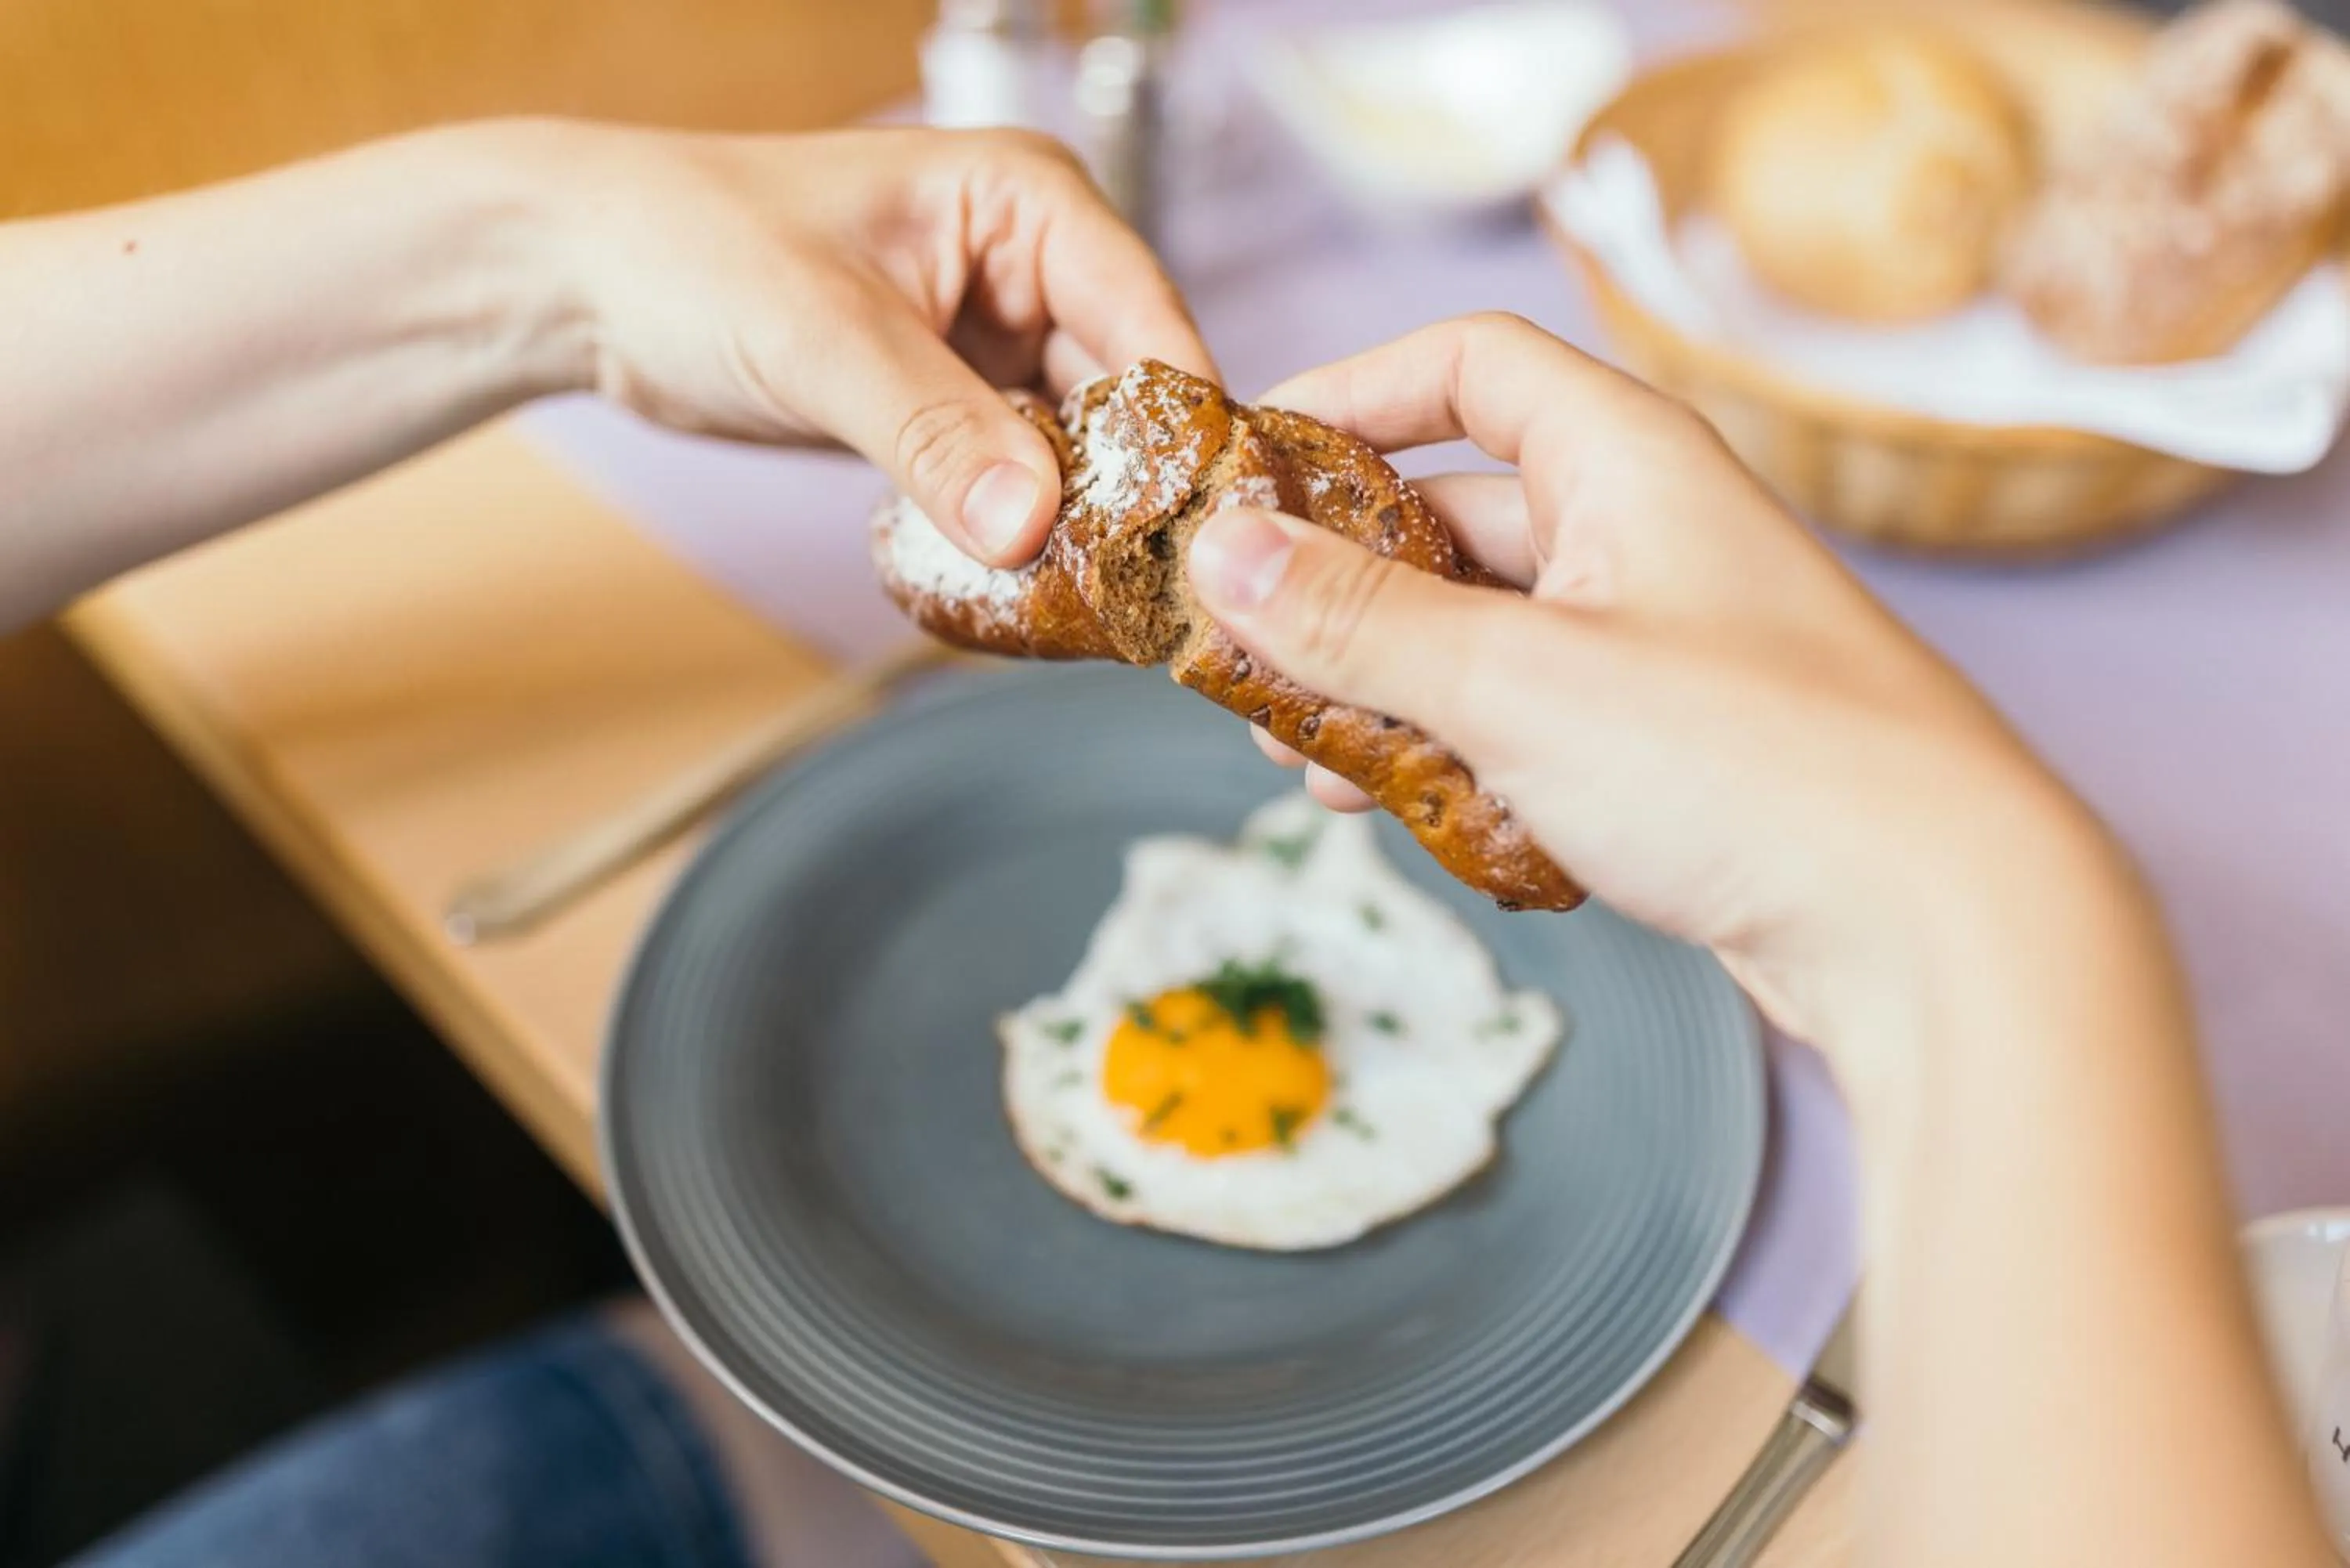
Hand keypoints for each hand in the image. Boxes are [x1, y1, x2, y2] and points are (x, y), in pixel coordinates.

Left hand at [528, 121, 1213, 563]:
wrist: (587, 279)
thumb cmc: (691, 251)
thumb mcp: (821, 339)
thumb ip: (934, 431)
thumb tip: (1030, 526)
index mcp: (1029, 203)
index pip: (1149, 318)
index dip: (1181, 426)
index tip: (1196, 530)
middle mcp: (1035, 269)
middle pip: (1132, 396)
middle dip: (1136, 492)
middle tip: (1150, 595)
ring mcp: (998, 343)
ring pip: (1084, 450)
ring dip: (1082, 526)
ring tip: (1099, 610)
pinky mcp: (958, 408)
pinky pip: (1021, 481)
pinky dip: (1024, 534)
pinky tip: (1031, 593)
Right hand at [1187, 315, 2107, 1052]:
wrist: (1946, 930)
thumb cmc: (1756, 770)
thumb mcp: (1518, 685)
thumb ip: (1357, 620)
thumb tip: (1217, 550)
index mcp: (1628, 463)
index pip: (1467, 366)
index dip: (1348, 393)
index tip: (1246, 462)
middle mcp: (1650, 532)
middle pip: (1455, 514)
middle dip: (1339, 584)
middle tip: (1242, 654)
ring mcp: (1667, 641)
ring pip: (1485, 633)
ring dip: (1384, 686)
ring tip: (1302, 761)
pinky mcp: (1678, 746)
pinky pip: (1532, 719)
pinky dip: (1456, 753)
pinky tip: (1400, 815)